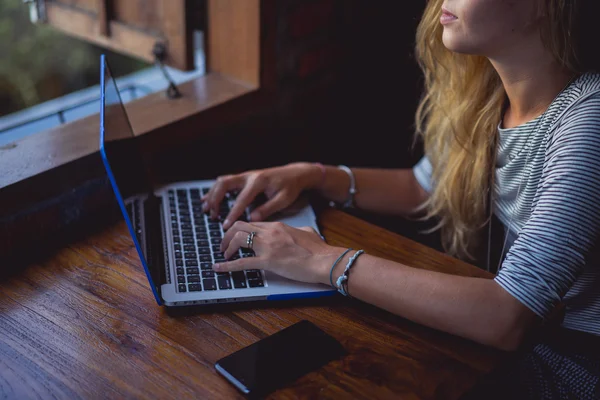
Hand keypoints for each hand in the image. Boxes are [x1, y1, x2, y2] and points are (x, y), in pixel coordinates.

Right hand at [202, 163, 321, 229]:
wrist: (294, 174)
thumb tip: (252, 219)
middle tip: (212, 216)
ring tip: (206, 209)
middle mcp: (249, 176)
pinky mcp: (244, 178)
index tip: (225, 226)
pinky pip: (225, 182)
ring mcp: (245, 176)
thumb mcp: (283, 200)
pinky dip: (215, 190)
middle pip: (224, 184)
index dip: (232, 213)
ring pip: (222, 182)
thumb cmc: (290, 187)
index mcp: (258, 181)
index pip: (241, 199)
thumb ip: (267, 209)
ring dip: (212, 195)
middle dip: (215, 200)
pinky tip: (207, 200)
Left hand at [214, 221, 343, 284]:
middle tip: (224, 245)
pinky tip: (218, 268)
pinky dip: (227, 266)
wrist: (325, 260)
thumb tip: (299, 233)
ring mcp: (268, 246)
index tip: (235, 237)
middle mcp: (270, 232)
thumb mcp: (307, 233)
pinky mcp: (268, 262)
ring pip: (238, 239)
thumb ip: (299, 231)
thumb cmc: (319, 250)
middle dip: (227, 235)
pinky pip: (242, 262)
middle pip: (239, 226)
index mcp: (278, 226)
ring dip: (227, 247)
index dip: (240, 230)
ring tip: (223, 256)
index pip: (252, 223)